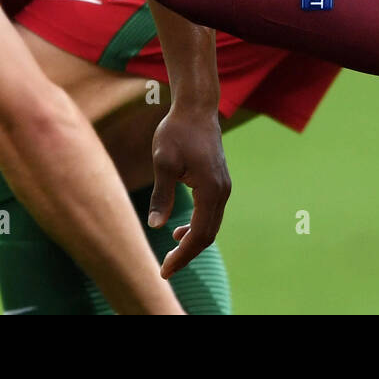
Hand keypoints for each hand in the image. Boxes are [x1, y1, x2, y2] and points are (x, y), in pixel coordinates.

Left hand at [148, 103, 230, 277]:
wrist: (196, 108)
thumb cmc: (177, 131)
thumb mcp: (162, 161)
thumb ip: (161, 194)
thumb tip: (156, 225)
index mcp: (210, 189)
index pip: (198, 234)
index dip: (182, 256)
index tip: (165, 270)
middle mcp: (222, 191)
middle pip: (208, 234)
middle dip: (188, 254)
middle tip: (165, 269)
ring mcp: (223, 186)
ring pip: (211, 225)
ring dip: (193, 242)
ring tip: (171, 253)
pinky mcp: (219, 182)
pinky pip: (211, 213)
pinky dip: (198, 226)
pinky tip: (179, 230)